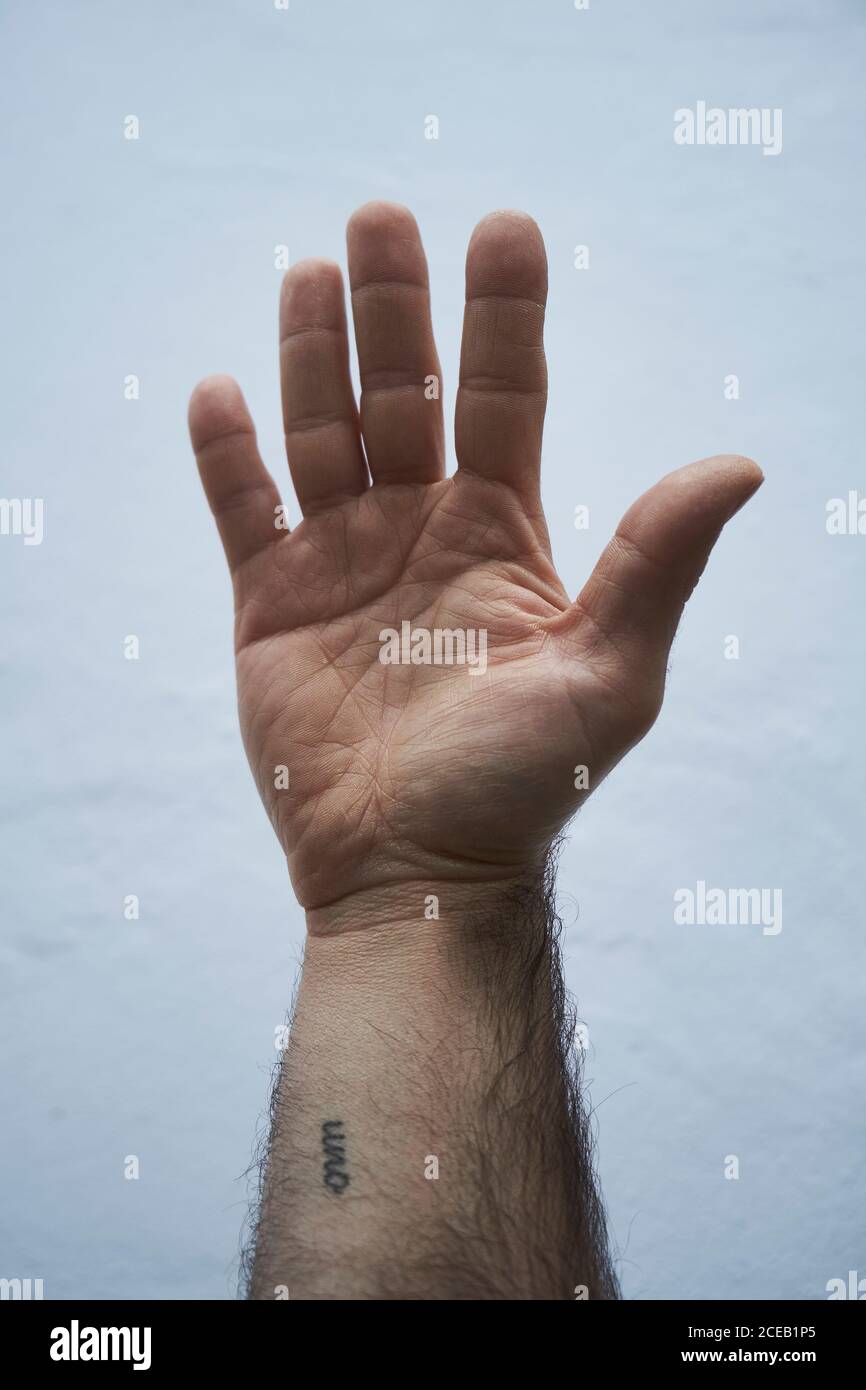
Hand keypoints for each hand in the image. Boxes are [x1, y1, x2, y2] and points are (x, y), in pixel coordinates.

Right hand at [189, 202, 761, 921]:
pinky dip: (227, 455)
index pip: (506, 396)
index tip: (504, 228)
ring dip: (314, 353)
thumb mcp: (609, 671)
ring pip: (320, 432)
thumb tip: (742, 461)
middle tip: (381, 217)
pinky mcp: (267, 603)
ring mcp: (339, 561)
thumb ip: (659, 562)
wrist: (415, 869)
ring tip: (313, 271)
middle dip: (395, 309)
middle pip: (405, 394)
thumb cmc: (522, 783)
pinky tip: (223, 391)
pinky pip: (241, 510)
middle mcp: (420, 529)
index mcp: (501, 531)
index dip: (505, 315)